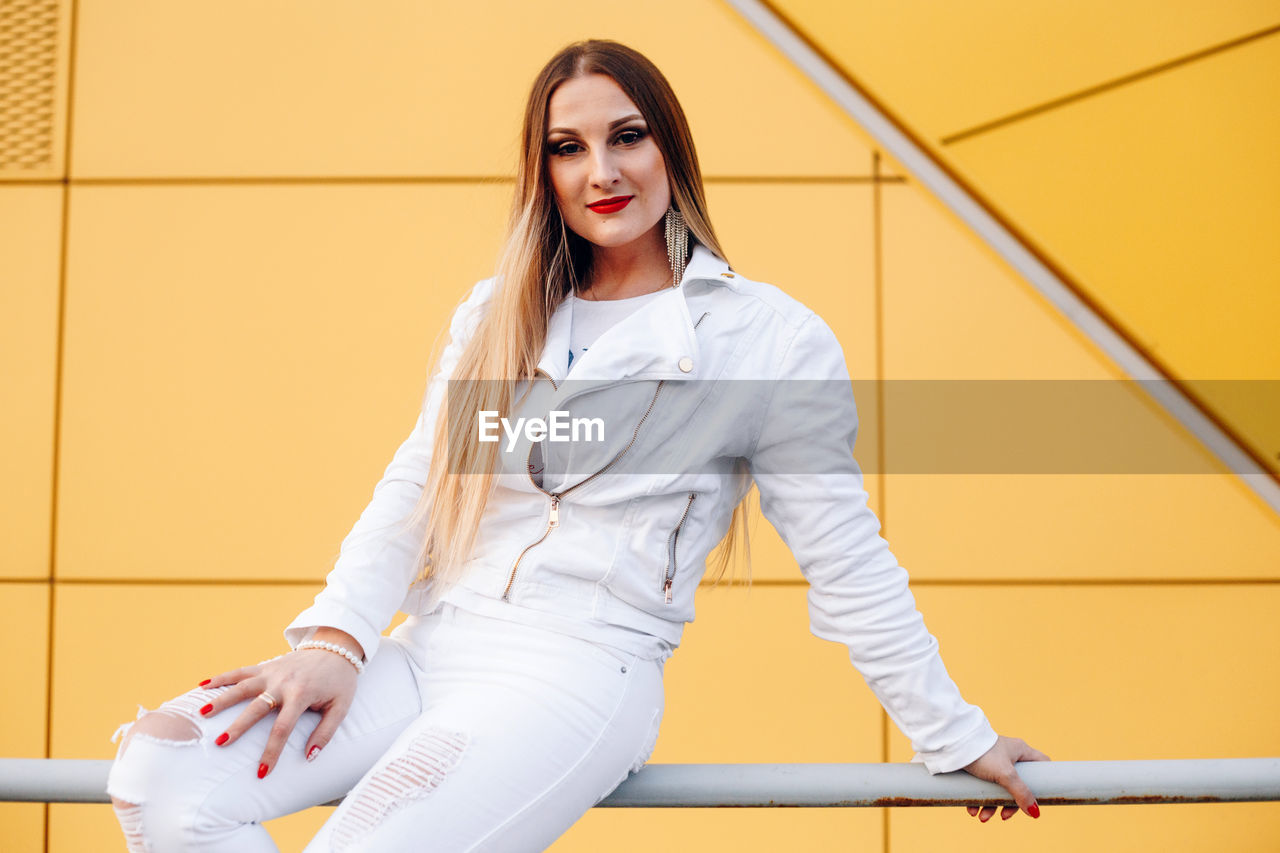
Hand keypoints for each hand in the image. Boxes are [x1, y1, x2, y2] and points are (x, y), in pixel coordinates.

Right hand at [198, 639, 360, 778]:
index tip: (261, 773)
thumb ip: (326, 732)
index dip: (271, 752)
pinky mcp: (267, 666)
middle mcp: (283, 683)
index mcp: (302, 695)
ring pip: (242, 686)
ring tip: (203, 713)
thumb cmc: (340, 682)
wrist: (337, 649)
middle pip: (256, 708)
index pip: (282, 728)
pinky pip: (241, 671)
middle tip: (220, 744)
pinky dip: (222, 677)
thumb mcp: (341, 707)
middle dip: (238, 726)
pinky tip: (202, 685)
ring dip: (222, 699)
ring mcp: (272, 672)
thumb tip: (309, 757)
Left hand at [961, 735, 1049, 821]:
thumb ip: (1021, 793)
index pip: (1042, 764)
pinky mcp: (977, 767)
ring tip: (981, 817)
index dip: (1046, 780)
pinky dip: (979, 799)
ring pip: (998, 788)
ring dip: (991, 806)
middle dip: (1010, 803)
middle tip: (1004, 815)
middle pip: (1018, 784)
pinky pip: (983, 786)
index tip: (1043, 797)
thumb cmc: (981, 753)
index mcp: (1020, 751)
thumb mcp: (1005, 774)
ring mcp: (992, 761)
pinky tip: (972, 809)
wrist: (950, 743)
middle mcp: (1008, 755)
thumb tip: (1035, 812)